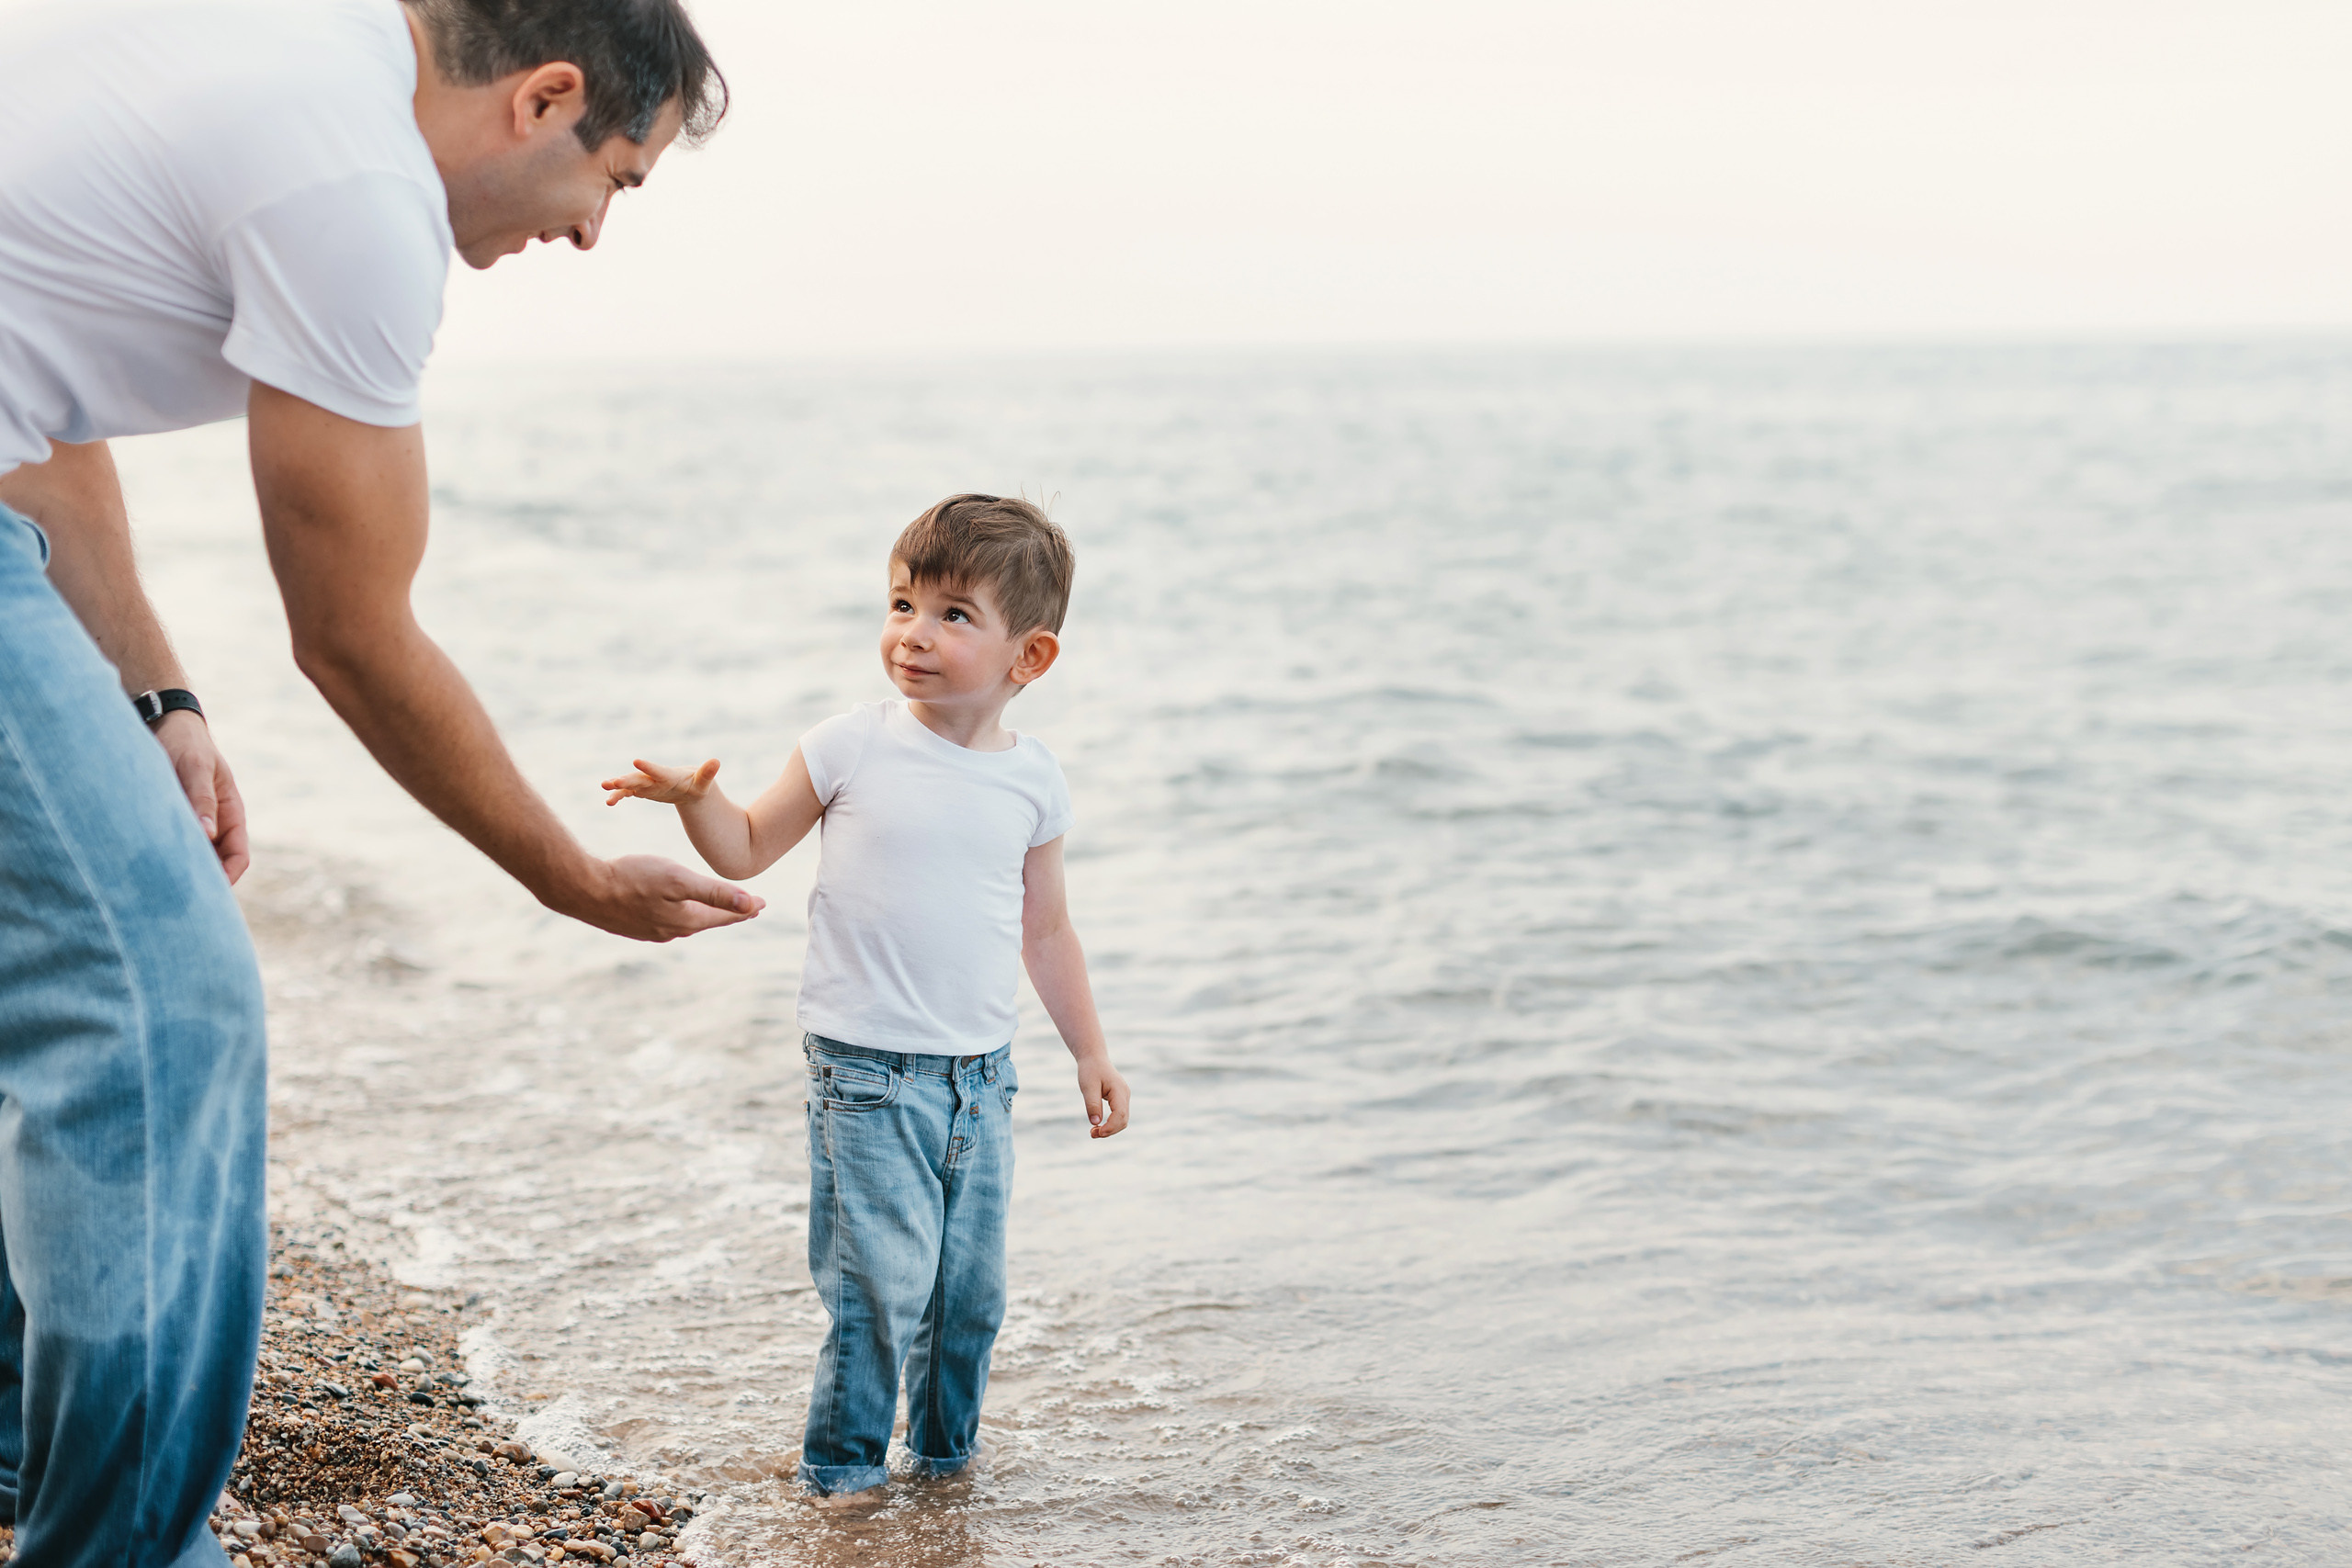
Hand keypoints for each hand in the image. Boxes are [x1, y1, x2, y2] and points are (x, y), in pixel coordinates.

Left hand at [152, 709, 250, 883]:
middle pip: (216, 863)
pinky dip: (163, 856)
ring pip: (193, 856)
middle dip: (202, 881)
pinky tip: (142, 863)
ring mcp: (194, 822)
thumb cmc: (185, 743)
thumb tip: (208, 835)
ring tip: (155, 883)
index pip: (239, 857)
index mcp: (231, 813)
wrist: (164, 723)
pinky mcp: (171, 820)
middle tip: (174, 897)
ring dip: (179, 868)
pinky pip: (172, 845)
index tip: (206, 892)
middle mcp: (215, 822)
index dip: (227, 878)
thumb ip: (201, 799)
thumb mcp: (195, 767)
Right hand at [555, 852, 764, 941]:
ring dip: (706, 915)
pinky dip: (682, 914)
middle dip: (730, 913)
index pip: (725, 915)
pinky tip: (677, 911)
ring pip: (687, 922)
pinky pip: (667, 921)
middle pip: (708, 920)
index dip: (746, 907)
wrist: (583, 889)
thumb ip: (714, 892)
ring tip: (717, 910)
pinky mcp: (633, 925)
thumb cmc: (632, 878)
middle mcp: (671, 931)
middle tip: (749, 908)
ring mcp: (650, 930)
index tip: (763, 904)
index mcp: (686, 920)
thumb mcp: (679, 880)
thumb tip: (749, 904)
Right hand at [602, 756, 719, 806]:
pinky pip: (627, 793)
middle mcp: (654, 778)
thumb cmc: (697, 784)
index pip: (658, 771)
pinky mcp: (642, 790)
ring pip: (629, 784)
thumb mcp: (703, 782)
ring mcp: (647, 784)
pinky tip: (609, 802)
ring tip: (604, 787)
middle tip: (612, 781)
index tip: (636, 761)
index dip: (648, 767)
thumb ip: (707, 773)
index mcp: (669, 775)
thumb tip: (717, 761)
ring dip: (617, 787)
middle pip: (639, 778)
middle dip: (626, 779)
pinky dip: (618, 796)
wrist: (688, 786)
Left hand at [1075, 1053, 1129, 1138]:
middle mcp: (1125, 1095)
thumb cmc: (1090, 1070)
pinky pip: (1118, 1116)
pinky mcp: (1119, 1099)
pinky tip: (1097, 1126)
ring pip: (1122, 1120)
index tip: (1096, 1132)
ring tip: (1093, 1132)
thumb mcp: (1088, 1087)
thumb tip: (1095, 1123)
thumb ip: (1092, 1104)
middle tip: (1092, 1134)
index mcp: (1119, 1091)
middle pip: (1123, 1120)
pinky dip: (1110, 1124)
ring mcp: (1124, 1097)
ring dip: (1110, 1129)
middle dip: (1109, 1130)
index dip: (1110, 1127)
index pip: (1120, 1115)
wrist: (1094, 1058)